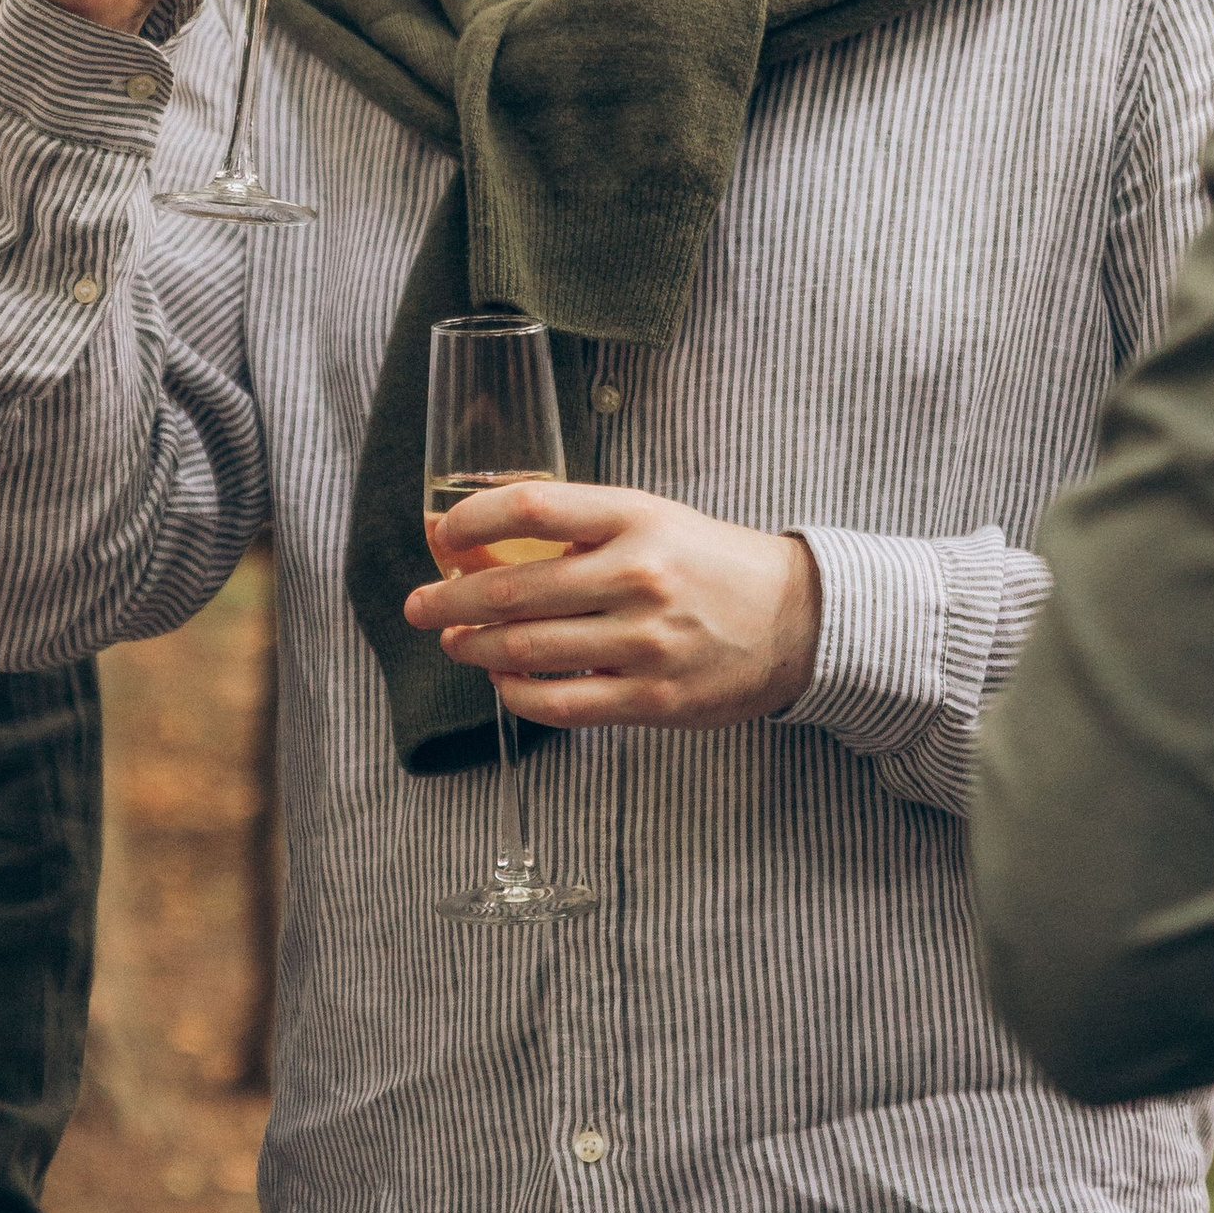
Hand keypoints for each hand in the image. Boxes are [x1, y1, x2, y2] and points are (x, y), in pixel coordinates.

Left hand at [405, 484, 822, 729]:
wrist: (795, 620)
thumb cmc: (706, 563)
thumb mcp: (649, 519)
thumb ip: (577, 529)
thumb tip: (477, 540)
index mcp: (636, 517)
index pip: (532, 508)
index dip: (471, 520)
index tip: (440, 535)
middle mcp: (639, 575)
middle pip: (514, 589)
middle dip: (450, 600)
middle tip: (418, 605)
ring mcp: (646, 642)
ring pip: (527, 650)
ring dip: (474, 647)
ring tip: (454, 641)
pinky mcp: (653, 699)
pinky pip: (560, 704)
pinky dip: (516, 695)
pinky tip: (502, 681)